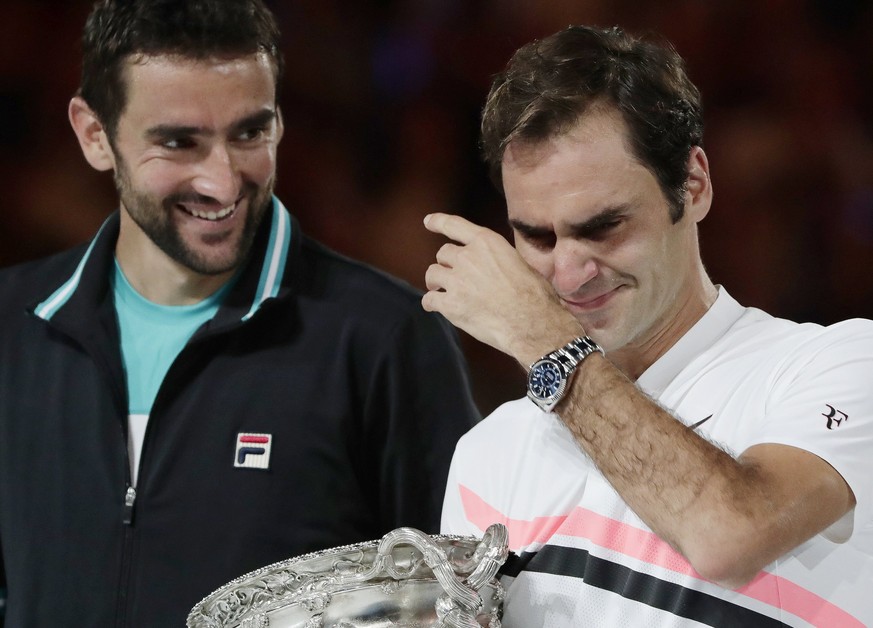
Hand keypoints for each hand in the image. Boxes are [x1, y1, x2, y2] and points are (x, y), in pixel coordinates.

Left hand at [422, 213, 582, 366]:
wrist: (530, 322)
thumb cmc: (534, 295)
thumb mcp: (520, 263)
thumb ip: (498, 258)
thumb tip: (494, 267)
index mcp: (487, 243)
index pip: (455, 225)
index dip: (438, 222)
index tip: (428, 221)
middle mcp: (468, 257)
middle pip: (443, 253)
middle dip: (447, 264)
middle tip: (452, 276)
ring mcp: (457, 280)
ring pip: (432, 274)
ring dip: (436, 282)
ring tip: (440, 290)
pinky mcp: (450, 304)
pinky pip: (429, 299)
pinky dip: (431, 303)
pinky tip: (435, 307)